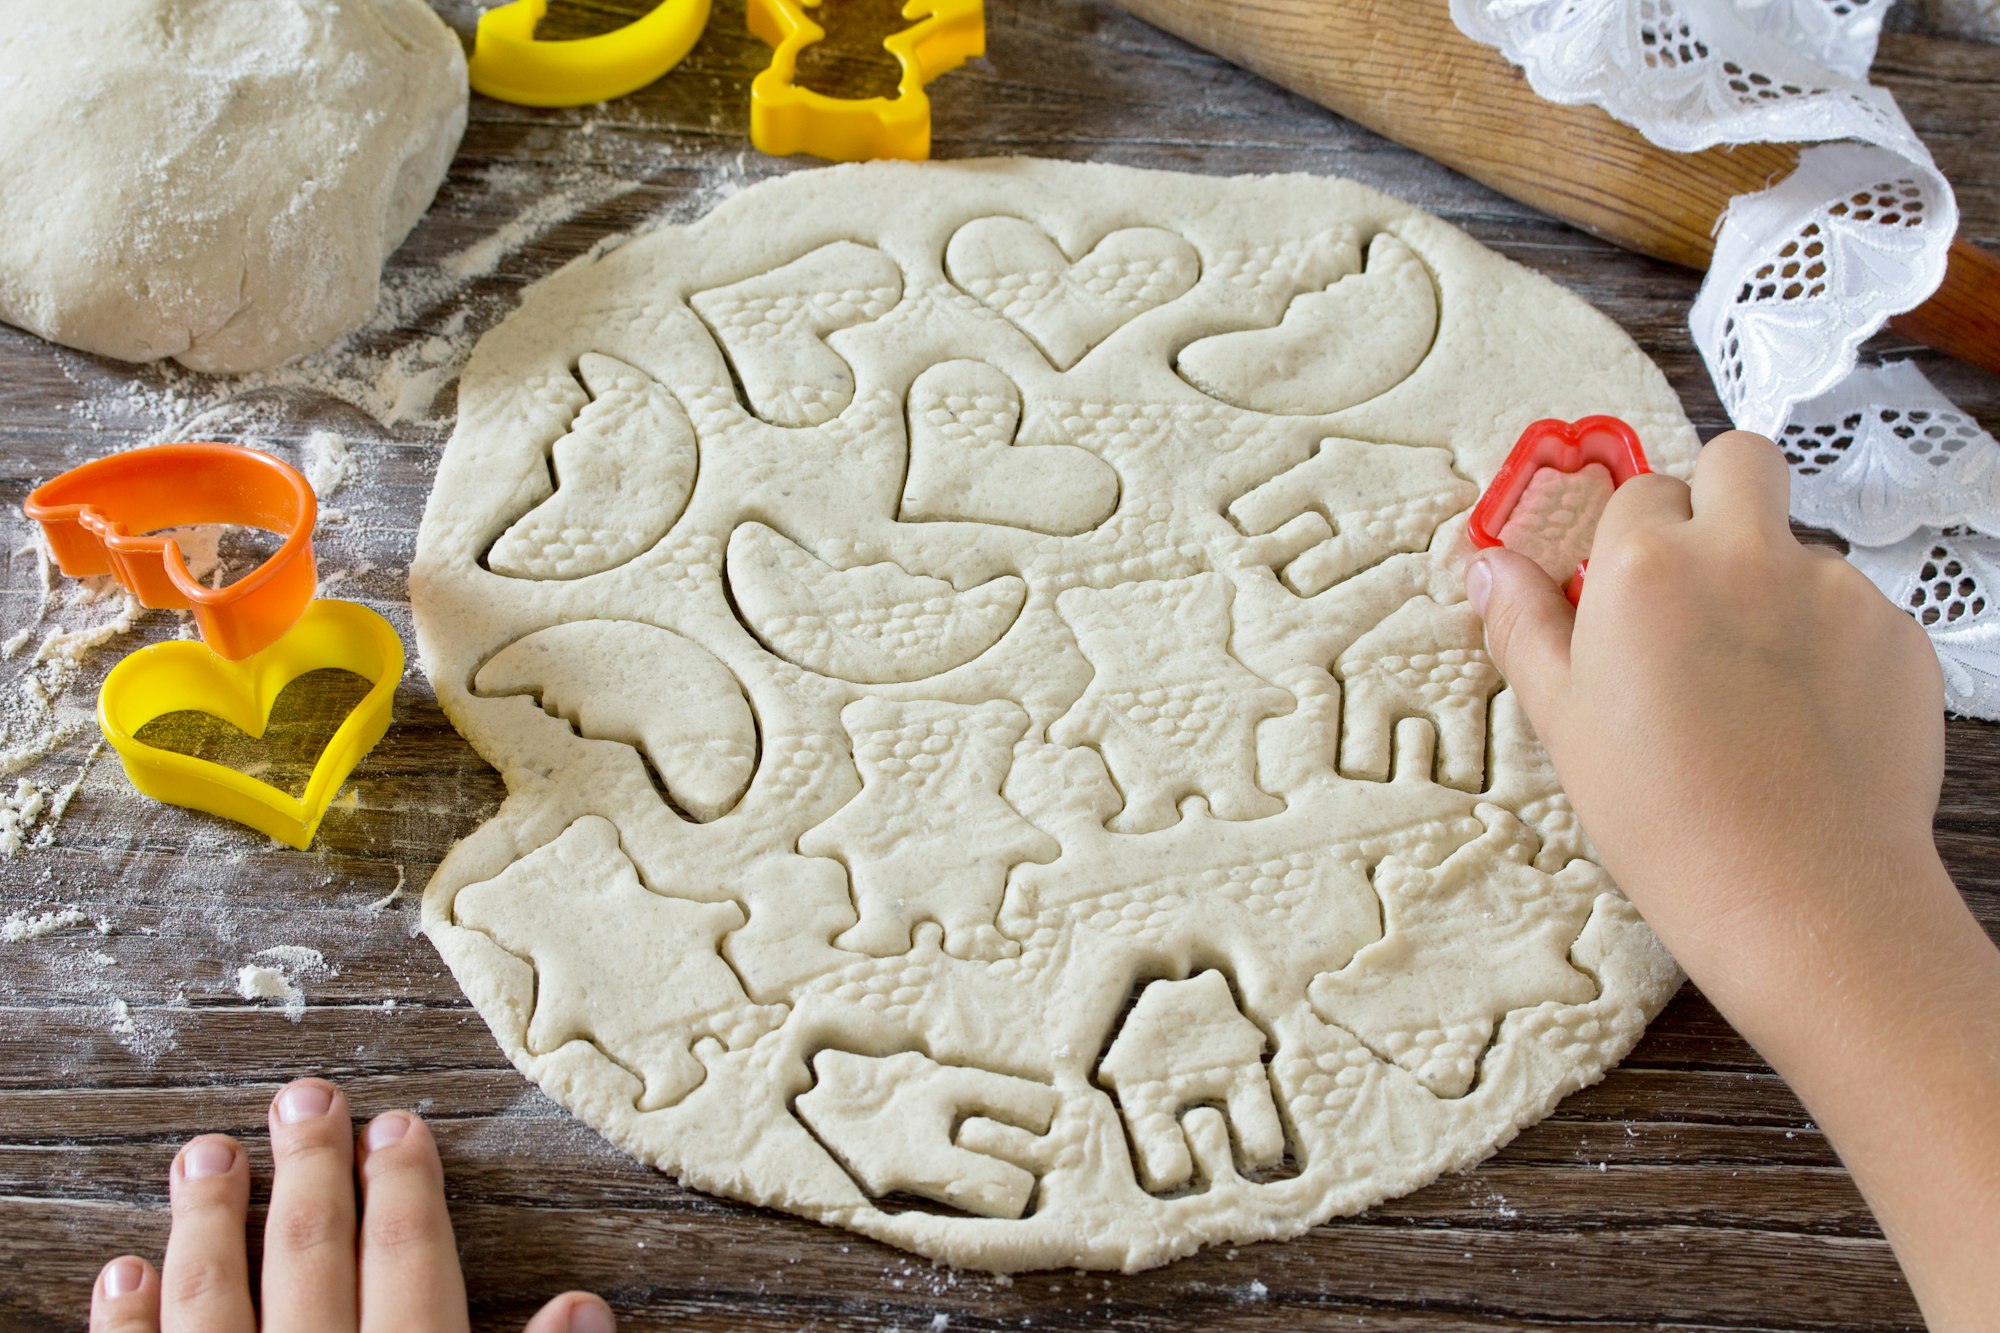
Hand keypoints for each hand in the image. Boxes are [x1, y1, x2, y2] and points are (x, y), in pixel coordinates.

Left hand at [88, 1078, 613, 1332]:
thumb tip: (587, 1309)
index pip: (407, 1264)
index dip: (404, 1190)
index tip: (398, 1127)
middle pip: (310, 1258)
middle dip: (311, 1170)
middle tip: (306, 1097)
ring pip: (212, 1301)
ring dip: (210, 1222)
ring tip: (205, 1153)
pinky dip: (129, 1319)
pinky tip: (126, 1270)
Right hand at [1466, 431, 1949, 999]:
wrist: (1800, 895)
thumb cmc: (1668, 816)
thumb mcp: (1562, 720)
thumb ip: (1524, 624)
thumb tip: (1488, 568)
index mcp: (1645, 566)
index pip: (1638, 490)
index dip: (1631, 538)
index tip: (1627, 586)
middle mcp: (1744, 554)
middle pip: (1738, 460)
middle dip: (1718, 493)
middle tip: (1700, 576)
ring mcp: (1834, 587)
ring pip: (1799, 545)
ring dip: (1774, 585)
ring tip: (1751, 690)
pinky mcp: (1900, 632)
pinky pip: (1858, 609)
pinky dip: (1832, 645)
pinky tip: (1804, 719)